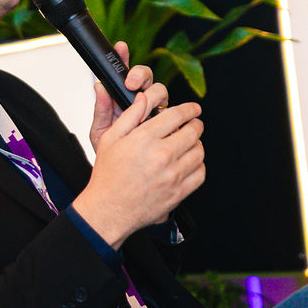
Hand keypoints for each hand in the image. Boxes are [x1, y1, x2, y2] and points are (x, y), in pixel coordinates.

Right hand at [75, 72, 204, 246]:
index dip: (189, 109)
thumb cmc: (108, 175)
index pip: (177, 115)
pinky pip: (200, 173)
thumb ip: (129, 116)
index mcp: (145, 138)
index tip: (193, 109)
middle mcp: (161, 155)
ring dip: (197, 144)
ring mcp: (172, 175)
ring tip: (189, 144)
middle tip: (193, 124)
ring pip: (199, 151)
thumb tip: (143, 98)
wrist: (109, 209)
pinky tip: (189, 164)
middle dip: (196, 124)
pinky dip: (198, 166)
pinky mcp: (178, 192)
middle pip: (193, 131)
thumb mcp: (110, 139)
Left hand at [88, 43, 168, 152]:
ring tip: (146, 104)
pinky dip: (169, 113)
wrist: (124, 176)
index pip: (126, 73)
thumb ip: (101, 110)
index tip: (121, 48)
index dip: (125, 56)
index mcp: (123, 100)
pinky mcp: (168, 125)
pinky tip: (162, 116)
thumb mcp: (101, 132)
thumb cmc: (111, 153)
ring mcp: (155, 113)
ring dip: (153, 94)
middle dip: (141, 76)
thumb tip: (98, 86)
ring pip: (160, 93)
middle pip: (148, 79)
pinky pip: (173, 114)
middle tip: (131, 84)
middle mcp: (141, 103)